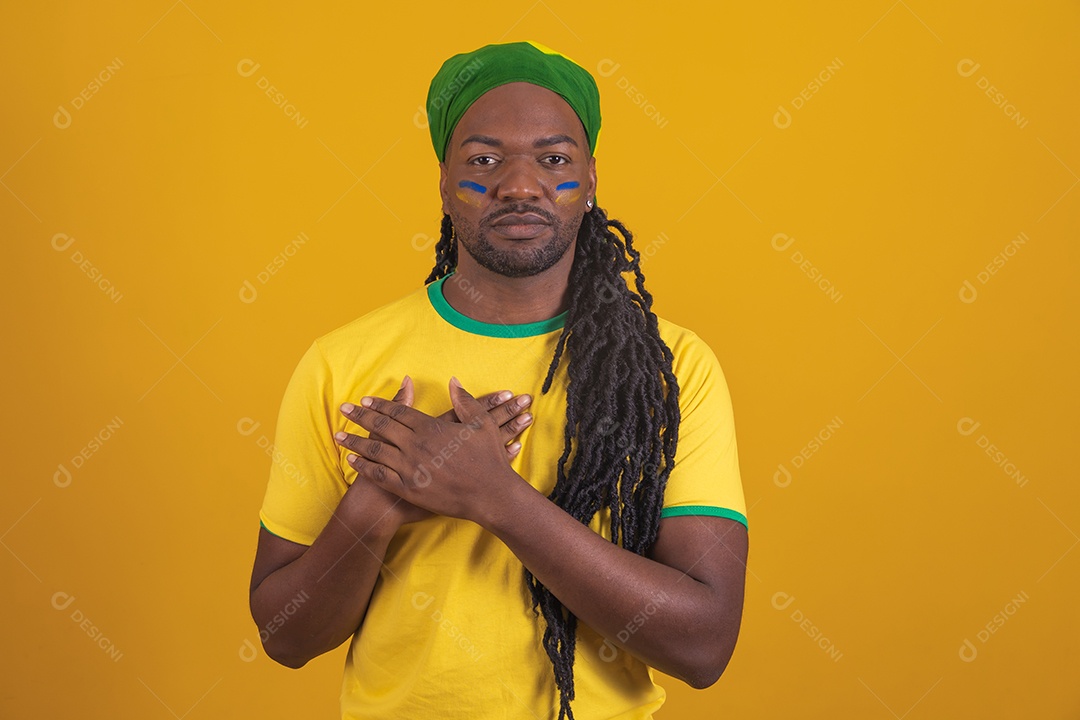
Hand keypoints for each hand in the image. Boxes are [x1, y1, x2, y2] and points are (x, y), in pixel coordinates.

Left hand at [337, 376, 532, 527]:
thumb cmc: (489, 459)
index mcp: (430, 428)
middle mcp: (415, 445)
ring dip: (355, 441)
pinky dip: (364, 467)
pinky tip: (352, 461)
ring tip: (339, 436)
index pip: (398, 411)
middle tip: (344, 409)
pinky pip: (380, 475)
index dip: (379, 404)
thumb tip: (453, 381)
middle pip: (381, 426)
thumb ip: (465, 400)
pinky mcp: (409, 489)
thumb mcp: (482, 423)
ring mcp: (410, 468)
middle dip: (360, 416)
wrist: (491, 495)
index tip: (365, 399)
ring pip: (375, 450)